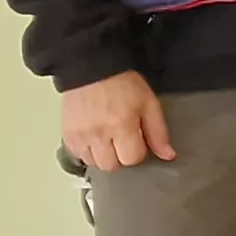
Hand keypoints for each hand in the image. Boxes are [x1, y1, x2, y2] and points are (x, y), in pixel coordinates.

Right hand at [60, 72, 174, 171]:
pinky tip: (94, 137)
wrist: (92, 68)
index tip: (137, 140)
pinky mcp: (67, 133)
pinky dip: (87, 151)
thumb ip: (158, 132)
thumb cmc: (122, 83)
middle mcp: (98, 133)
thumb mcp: (149, 103)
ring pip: (93, 163)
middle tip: (122, 139)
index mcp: (121, 125)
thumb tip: (168, 155)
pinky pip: (77, 155)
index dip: (137, 151)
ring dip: (103, 156)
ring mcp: (80, 135)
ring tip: (107, 138)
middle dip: (120, 156)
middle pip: (111, 166)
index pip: (132, 159)